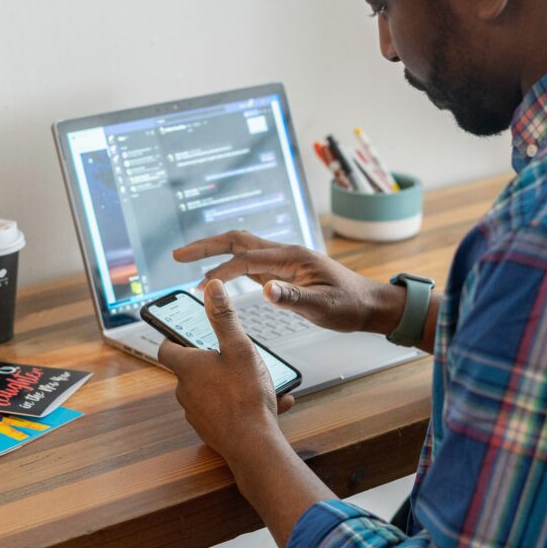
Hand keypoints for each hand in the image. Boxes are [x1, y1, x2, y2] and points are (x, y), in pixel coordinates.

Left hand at [158, 279, 294, 460]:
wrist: (253, 445)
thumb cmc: (245, 396)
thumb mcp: (239, 348)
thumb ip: (224, 317)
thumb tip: (212, 287)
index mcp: (188, 367)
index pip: (166, 348)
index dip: (173, 337)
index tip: (183, 331)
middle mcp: (186, 391)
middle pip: (191, 369)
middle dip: (211, 360)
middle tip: (233, 353)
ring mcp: (197, 413)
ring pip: (211, 390)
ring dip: (231, 383)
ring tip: (261, 381)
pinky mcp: (211, 430)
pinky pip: (225, 410)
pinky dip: (242, 404)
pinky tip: (271, 403)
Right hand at [174, 230, 389, 334]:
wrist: (369, 304)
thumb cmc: (350, 305)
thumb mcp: (324, 307)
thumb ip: (294, 299)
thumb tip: (265, 291)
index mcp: (292, 257)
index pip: (246, 258)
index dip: (220, 268)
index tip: (197, 281)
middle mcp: (284, 254)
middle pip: (238, 241)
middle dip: (206, 246)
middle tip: (177, 255)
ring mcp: (283, 262)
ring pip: (242, 249)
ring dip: (214, 252)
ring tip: (188, 261)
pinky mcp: (283, 273)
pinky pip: (250, 263)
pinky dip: (228, 265)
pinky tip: (217, 275)